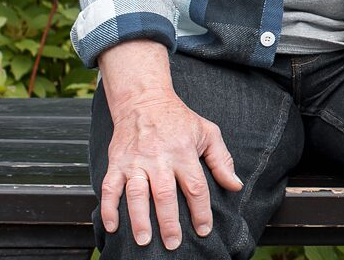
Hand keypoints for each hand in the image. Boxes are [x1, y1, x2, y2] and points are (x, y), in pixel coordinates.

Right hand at [98, 91, 243, 250]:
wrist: (144, 99)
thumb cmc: (179, 119)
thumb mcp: (208, 132)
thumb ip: (222, 160)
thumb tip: (235, 185)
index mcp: (183, 152)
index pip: (195, 187)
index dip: (200, 211)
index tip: (203, 229)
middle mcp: (159, 158)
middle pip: (165, 194)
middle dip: (169, 222)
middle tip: (173, 243)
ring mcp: (135, 161)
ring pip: (136, 193)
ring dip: (139, 219)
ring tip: (144, 240)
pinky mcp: (117, 162)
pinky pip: (109, 187)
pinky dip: (109, 208)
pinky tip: (112, 226)